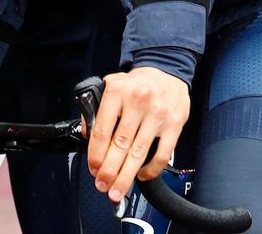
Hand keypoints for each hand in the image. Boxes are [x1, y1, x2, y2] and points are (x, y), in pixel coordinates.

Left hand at [86, 67, 188, 203]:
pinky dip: (151, 169)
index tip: (92, 168)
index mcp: (117, 92)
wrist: (167, 72)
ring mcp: (157, 115)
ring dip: (126, 176)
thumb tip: (87, 135)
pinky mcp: (174, 125)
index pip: (103, 129)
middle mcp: (137, 102)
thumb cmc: (136, 83)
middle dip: (109, 170)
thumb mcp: (111, 85)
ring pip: (139, 153)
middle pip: (120, 145)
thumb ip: (96, 107)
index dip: (96, 153)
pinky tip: (141, 176)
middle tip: (102, 185)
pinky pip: (162, 154)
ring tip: (117, 189)